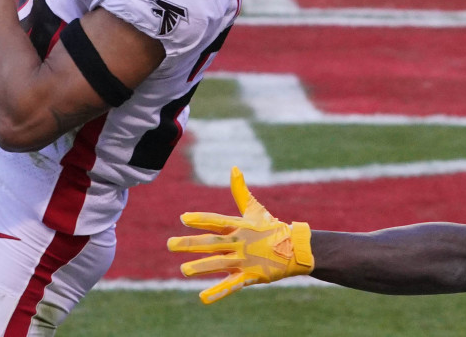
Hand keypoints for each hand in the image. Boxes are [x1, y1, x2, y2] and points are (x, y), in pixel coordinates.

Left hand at [167, 167, 313, 303]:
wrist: (295, 248)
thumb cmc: (272, 227)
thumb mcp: (255, 209)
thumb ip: (240, 191)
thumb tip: (234, 168)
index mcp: (240, 226)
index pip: (217, 221)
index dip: (201, 219)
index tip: (184, 218)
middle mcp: (240, 242)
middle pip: (212, 242)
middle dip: (191, 244)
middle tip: (170, 244)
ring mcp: (245, 260)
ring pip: (219, 263)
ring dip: (201, 267)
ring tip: (183, 270)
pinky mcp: (251, 276)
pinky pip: (232, 284)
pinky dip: (218, 292)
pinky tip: (203, 297)